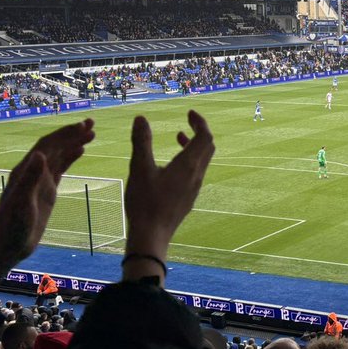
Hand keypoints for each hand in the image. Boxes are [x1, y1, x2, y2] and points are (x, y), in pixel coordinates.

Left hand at [0, 119, 94, 293]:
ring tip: (92, 133)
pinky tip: (81, 151)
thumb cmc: (12, 226)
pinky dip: (71, 157)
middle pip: (54, 146)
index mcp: (25, 171)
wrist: (8, 245)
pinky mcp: (46, 191)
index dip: (64, 134)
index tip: (82, 126)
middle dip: (72, 133)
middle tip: (92, 123)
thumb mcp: (22, 202)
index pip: (47, 145)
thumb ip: (31, 178)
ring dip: (73, 142)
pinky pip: (60, 169)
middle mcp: (32, 172)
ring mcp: (40, 181)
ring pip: (59, 155)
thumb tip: (41, 154)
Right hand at [123, 111, 214, 276]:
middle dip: (199, 131)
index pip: (205, 137)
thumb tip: (141, 118)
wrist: (152, 236)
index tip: (189, 112)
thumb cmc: (145, 202)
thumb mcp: (139, 168)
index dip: (200, 122)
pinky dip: (189, 160)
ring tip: (178, 138)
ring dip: (193, 146)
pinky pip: (196, 173)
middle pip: (208, 147)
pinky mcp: (188, 198)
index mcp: (188, 165)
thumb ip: (141, 142)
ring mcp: (194, 188)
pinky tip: (171, 166)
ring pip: (202, 161)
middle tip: (187, 121)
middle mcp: (197, 176)